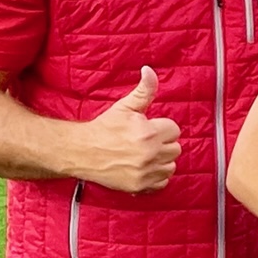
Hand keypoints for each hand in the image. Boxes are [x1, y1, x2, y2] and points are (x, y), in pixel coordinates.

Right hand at [77, 66, 179, 192]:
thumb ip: (144, 90)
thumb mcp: (125, 106)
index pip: (174, 130)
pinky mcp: (140, 186)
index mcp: (148, 132)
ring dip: (161, 161)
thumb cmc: (104, 128)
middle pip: (175, 148)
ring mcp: (145, 172)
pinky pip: (162, 183)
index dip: (161, 128)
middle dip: (163, 144)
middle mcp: (149, 153)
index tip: (148, 129)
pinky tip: (143, 168)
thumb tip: (150, 71)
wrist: (81, 151)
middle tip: (145, 142)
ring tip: (144, 155)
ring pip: (171, 166)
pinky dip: (155, 177)